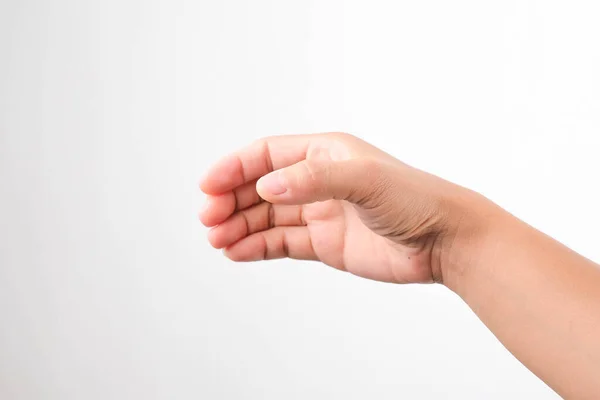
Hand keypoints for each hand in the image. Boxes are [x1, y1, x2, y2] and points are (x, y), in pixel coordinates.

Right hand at [199, 133, 488, 283]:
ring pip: (267, 217)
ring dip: (239, 226)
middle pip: (260, 187)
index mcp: (324, 153)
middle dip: (230, 201)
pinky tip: (237, 252)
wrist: (444, 241)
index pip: (266, 156)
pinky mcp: (324, 243)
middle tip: (209, 219)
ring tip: (217, 240)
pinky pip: (281, 243)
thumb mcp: (365, 179)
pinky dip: (256, 246)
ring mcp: (320, 213)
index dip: (234, 168)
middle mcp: (317, 181)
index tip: (208, 187)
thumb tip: (266, 188)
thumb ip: (314, 179)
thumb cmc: (414, 200)